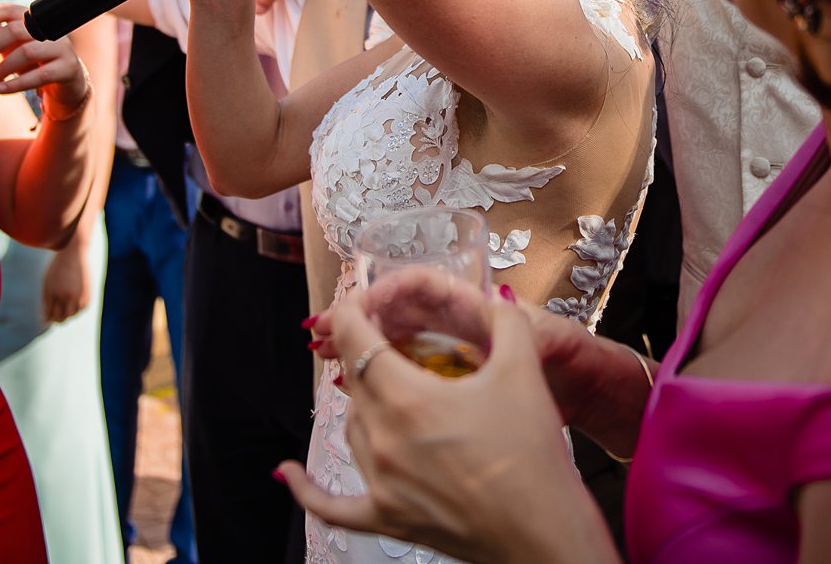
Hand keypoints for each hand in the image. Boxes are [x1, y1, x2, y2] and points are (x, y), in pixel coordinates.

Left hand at [0, 2, 92, 117]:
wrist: (67, 83)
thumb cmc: (34, 60)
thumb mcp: (10, 44)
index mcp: (33, 19)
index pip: (7, 10)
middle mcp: (49, 29)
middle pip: (14, 30)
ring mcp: (61, 48)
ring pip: (27, 52)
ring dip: (2, 68)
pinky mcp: (68, 68)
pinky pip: (41, 75)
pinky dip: (17, 84)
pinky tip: (0, 90)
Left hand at [41, 243, 93, 323]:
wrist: (74, 253)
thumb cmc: (58, 267)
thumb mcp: (47, 283)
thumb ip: (46, 301)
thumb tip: (44, 320)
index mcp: (52, 293)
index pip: (49, 315)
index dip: (47, 318)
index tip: (47, 318)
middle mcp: (65, 296)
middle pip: (61, 318)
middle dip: (57, 318)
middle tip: (56, 315)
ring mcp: (77, 295)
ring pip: (72, 315)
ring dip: (68, 313)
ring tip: (65, 305)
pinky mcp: (87, 293)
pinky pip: (82, 308)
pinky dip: (78, 308)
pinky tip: (74, 301)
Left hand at [280, 293, 612, 563]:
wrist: (543, 535)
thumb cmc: (533, 458)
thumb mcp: (524, 374)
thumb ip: (505, 322)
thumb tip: (493, 294)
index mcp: (408, 399)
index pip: (360, 338)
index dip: (355, 309)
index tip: (360, 297)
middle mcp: (383, 440)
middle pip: (357, 379)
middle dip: (367, 350)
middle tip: (387, 335)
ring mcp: (380, 484)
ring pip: (352, 426)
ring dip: (366, 401)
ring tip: (391, 386)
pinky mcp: (387, 519)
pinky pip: (332, 505)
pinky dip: (306, 489)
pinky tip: (286, 473)